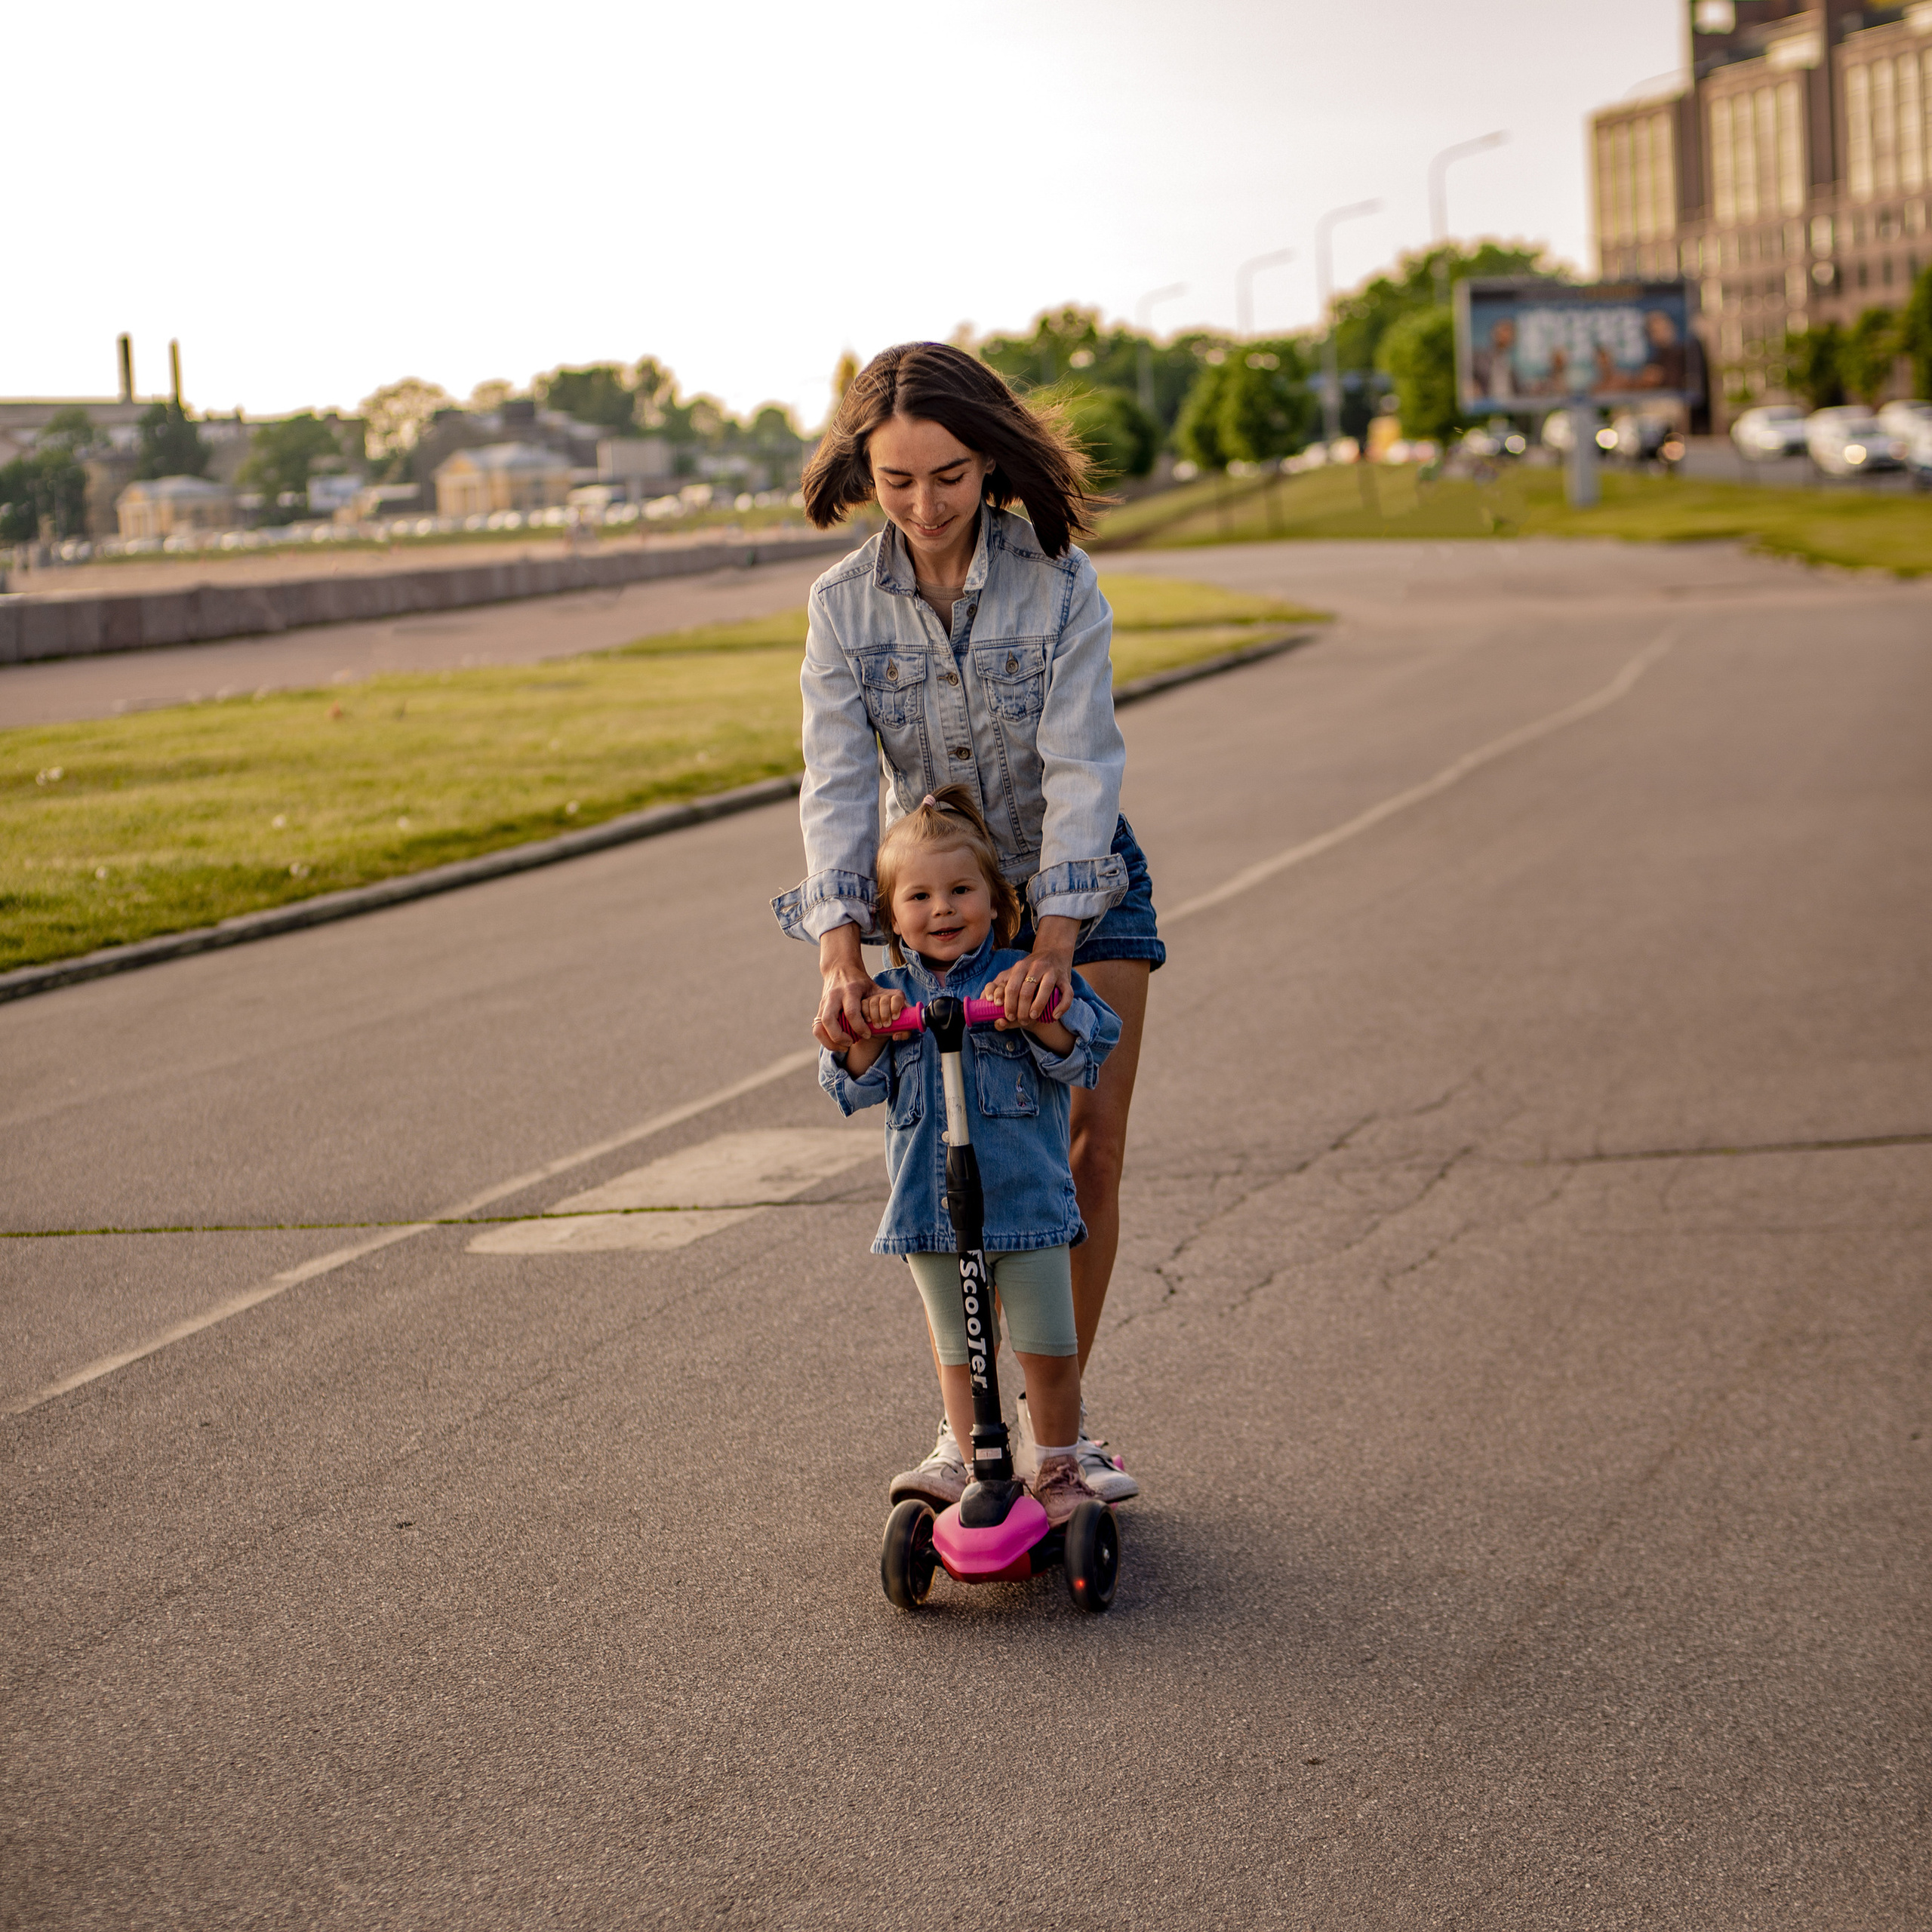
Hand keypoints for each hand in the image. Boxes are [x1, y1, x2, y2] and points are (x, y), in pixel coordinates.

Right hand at [815, 926, 879, 1050]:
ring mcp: (824, 1003)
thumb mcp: (875, 987)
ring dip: (830, 1041)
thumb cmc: (861, 982)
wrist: (840, 968)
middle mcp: (834, 996)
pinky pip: (816, 1028)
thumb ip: (890, 1000)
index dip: (859, 1027)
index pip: (851, 1012)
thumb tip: (903, 1019)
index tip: (867, 1034)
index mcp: (850, 990)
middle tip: (852, 1043)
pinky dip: (824, 1039)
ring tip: (844, 1047)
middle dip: (840, 1037)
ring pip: (819, 1026)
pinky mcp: (819, 1009)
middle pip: (829, 1020)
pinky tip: (836, 1044)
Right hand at [861, 989, 906, 1031]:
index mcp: (898, 1000)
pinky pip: (864, 1004)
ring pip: (874, 1003)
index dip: (895, 1008)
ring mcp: (875, 998)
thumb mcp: (901, 1030)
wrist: (881, 1029)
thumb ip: (904, 1034)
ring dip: (875, 1016)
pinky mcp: (865, 1001)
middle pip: (885, 1001)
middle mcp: (887, 997)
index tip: (894, 1018)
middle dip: (885, 1015)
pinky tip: (869, 1021)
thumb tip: (896, 1036)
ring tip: (877, 1026)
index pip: (897, 999)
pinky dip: (866, 1013)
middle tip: (886, 1026)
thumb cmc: (894, 1027)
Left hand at [993, 918, 1075, 1029]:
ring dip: (1037, 1007)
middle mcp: (1035, 967)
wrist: (1054, 952)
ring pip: (1045, 989)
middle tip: (1020, 1020)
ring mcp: (1051, 972)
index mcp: (1020, 967)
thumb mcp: (1013, 974)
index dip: (1007, 1003)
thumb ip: (998, 988)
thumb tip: (985, 1004)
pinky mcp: (1065, 978)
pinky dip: (1061, 1006)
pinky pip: (1066, 993)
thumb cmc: (1029, 970)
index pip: (1010, 987)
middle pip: (1026, 990)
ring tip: (1033, 1017)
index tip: (1006, 1015)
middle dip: (1021, 1009)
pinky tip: (1054, 1016)